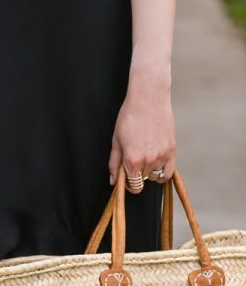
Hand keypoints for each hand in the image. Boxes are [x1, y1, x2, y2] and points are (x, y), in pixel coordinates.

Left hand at [108, 74, 175, 194]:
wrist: (148, 98)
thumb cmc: (129, 117)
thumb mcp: (116, 141)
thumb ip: (114, 163)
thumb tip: (114, 182)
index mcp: (132, 160)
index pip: (133, 186)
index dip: (129, 185)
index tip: (127, 179)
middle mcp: (148, 160)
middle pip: (143, 180)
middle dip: (137, 174)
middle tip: (134, 159)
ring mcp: (161, 156)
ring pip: (154, 175)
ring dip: (149, 172)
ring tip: (144, 156)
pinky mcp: (171, 149)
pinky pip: (168, 172)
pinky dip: (163, 174)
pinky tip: (157, 168)